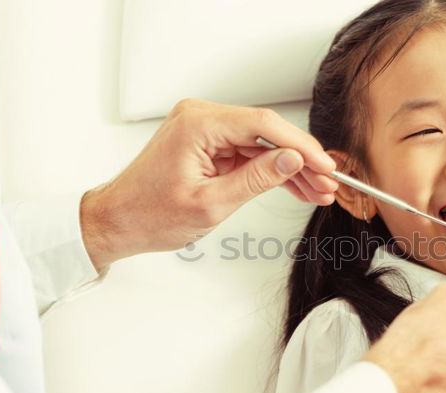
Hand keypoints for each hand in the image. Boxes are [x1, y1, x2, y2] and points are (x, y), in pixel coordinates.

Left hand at [80, 99, 337, 270]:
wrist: (118, 222)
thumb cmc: (150, 215)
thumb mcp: (212, 203)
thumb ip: (256, 179)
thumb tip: (292, 160)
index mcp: (199, 124)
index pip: (264, 125)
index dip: (301, 146)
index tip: (324, 166)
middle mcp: (200, 118)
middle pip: (267, 132)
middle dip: (300, 160)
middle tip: (327, 183)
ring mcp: (204, 129)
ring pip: (261, 144)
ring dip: (289, 168)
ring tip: (317, 190)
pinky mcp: (207, 144)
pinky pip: (247, 153)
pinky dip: (269, 171)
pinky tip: (295, 186)